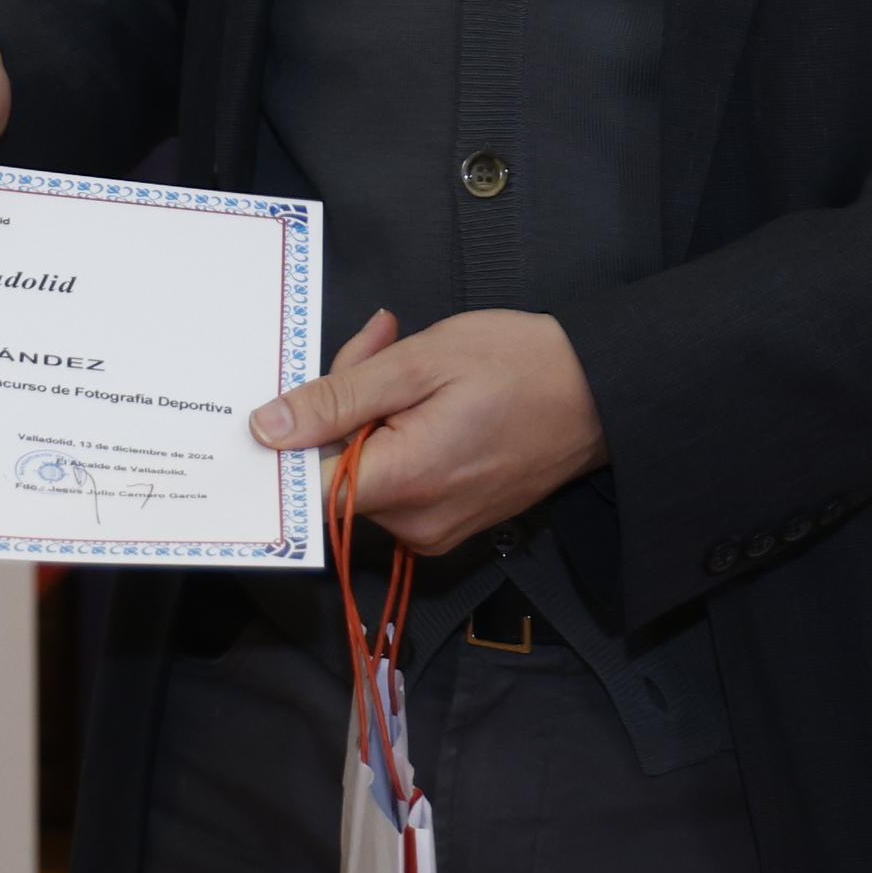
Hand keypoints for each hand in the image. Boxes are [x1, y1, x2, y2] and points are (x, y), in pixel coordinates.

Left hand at [250, 308, 607, 558]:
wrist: (604, 394)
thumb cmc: (522, 366)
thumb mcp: (421, 362)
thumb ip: (339, 397)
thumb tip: (267, 429)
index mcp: (406, 483)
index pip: (307, 490)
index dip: (291, 442)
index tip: (296, 397)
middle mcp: (416, 524)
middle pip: (338, 473)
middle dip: (343, 406)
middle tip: (382, 344)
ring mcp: (436, 528)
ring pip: (368, 473)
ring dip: (373, 417)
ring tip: (414, 365)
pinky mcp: (451, 522)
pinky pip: (401, 482)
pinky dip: (399, 437)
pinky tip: (427, 397)